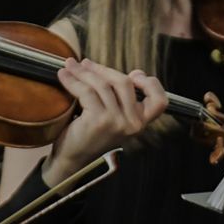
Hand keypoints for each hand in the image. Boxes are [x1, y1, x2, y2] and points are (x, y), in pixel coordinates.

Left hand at [42, 59, 168, 185]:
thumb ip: (123, 99)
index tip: (134, 74)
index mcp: (140, 123)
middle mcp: (132, 123)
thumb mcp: (116, 119)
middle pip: (124, 83)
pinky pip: (86, 91)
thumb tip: (127, 73)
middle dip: (102, 69)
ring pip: (103, 85)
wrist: (72, 160)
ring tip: (71, 66)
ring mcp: (115, 121)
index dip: (151, 84)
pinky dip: (73, 80)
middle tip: (85, 63)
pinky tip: (64, 76)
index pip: (159, 101)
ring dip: (84, 72)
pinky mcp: (97, 120)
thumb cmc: (92, 136)